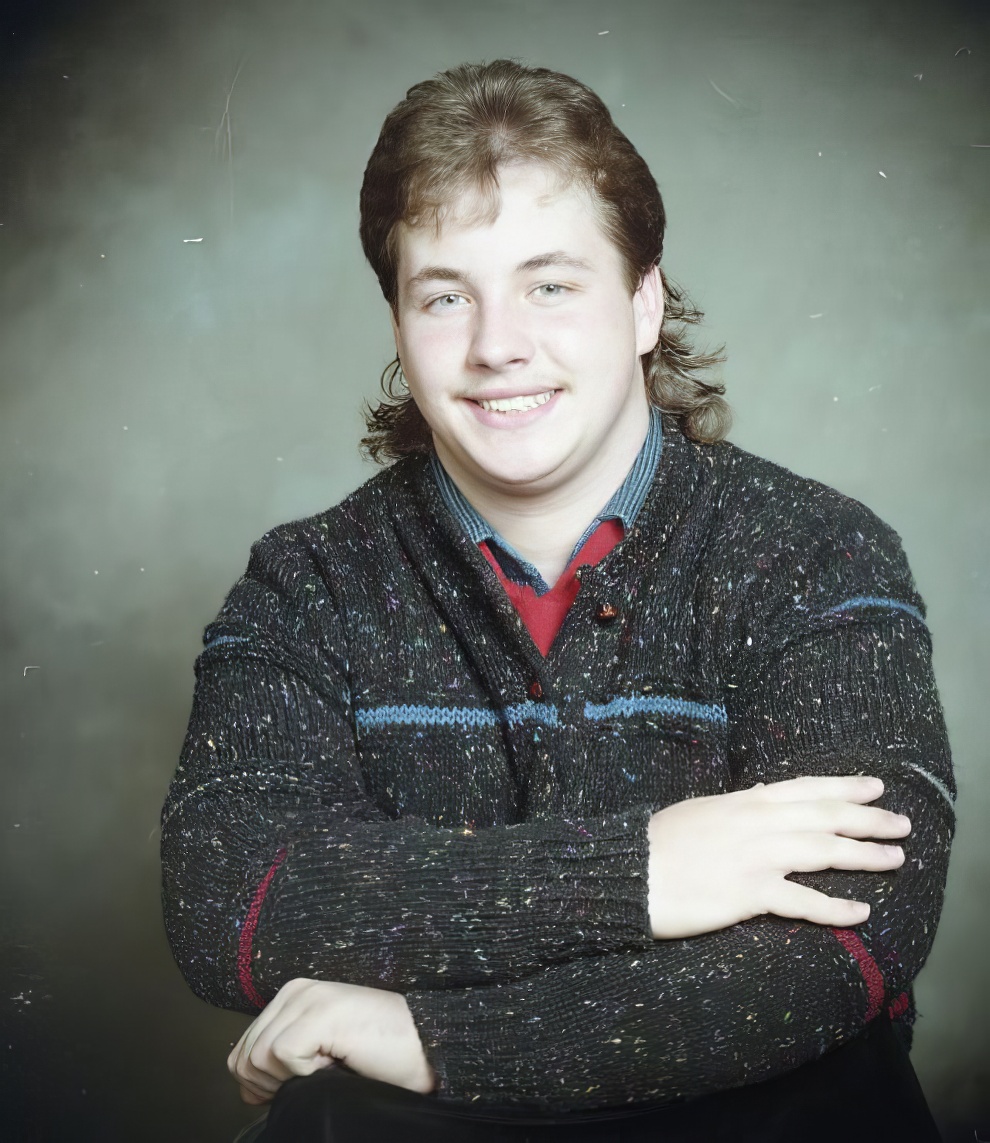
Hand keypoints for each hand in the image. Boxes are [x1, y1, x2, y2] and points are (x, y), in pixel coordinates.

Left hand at [227, 978, 436, 1104]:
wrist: (428, 1045)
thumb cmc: (381, 1057)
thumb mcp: (319, 1057)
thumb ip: (280, 1063)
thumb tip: (247, 1089)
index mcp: (292, 998)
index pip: (240, 1051)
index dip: (262, 1084)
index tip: (301, 1083)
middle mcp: (295, 991)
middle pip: (242, 1058)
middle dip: (272, 1085)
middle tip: (315, 1078)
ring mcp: (307, 998)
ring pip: (256, 1059)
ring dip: (290, 1080)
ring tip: (329, 1067)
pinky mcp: (319, 1012)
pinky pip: (280, 1056)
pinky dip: (303, 1074)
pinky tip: (336, 1063)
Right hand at [647, 775, 910, 938]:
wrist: (630, 872)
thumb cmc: (658, 842)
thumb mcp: (700, 810)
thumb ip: (736, 806)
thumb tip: (758, 794)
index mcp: (744, 801)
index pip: (806, 788)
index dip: (844, 786)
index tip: (876, 786)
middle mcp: (758, 824)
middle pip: (825, 816)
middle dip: (868, 818)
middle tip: (901, 824)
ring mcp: (757, 858)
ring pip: (823, 851)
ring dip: (865, 855)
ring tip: (896, 859)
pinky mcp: (749, 894)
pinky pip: (802, 901)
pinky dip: (835, 907)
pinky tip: (861, 912)